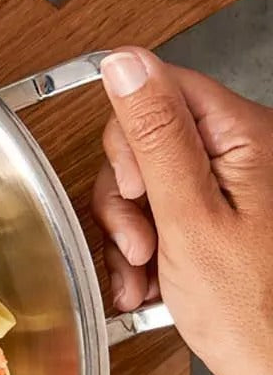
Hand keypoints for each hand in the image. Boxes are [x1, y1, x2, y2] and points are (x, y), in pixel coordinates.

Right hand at [93, 46, 272, 374]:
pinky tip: (146, 285)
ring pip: (145, 185)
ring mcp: (228, 193)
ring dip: (128, 234)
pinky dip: (142, 253)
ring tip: (141, 274)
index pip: (161, 89)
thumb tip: (125, 64)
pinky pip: (158, 219)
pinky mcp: (216, 224)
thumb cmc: (250, 310)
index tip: (135, 186)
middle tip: (140, 240)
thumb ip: (154, 136)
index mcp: (244, 138)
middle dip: (126, 196)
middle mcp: (241, 156)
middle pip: (146, 141)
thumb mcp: (187, 218)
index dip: (130, 138)